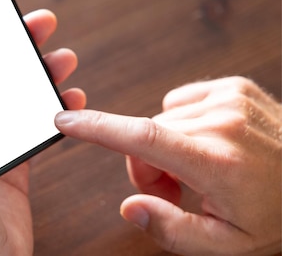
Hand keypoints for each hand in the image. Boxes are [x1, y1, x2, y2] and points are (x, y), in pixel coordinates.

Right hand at [55, 77, 281, 255]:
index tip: (64, 120)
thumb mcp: (226, 244)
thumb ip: (172, 230)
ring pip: (160, 119)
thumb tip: (129, 205)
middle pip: (144, 136)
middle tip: (172, 190)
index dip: (97, 128)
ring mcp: (229, 99)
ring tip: (194, 166)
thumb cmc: (275, 212)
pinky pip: (178, 101)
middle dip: (144, 165)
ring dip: (164, 144)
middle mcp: (222, 123)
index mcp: (217, 163)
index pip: (142, 138)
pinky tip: (205, 140)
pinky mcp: (232, 86)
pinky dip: (181, 122)